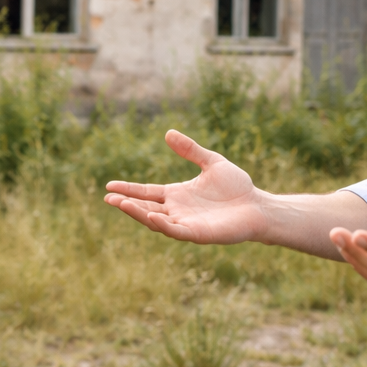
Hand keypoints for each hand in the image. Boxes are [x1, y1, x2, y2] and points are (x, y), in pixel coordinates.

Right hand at [103, 131, 268, 244]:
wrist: (258, 206)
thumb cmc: (237, 187)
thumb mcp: (211, 162)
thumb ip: (190, 150)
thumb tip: (168, 133)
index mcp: (177, 194)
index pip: (147, 192)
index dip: (129, 190)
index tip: (109, 187)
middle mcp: (177, 210)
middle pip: (146, 207)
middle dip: (127, 204)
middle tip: (108, 199)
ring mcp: (186, 223)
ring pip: (156, 221)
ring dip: (138, 214)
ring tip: (121, 205)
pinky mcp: (198, 234)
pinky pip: (176, 231)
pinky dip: (162, 225)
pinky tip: (151, 216)